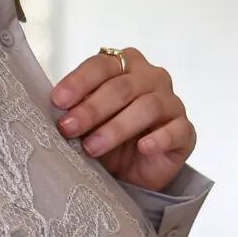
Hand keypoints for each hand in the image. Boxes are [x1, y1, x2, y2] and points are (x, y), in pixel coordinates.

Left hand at [50, 46, 195, 195]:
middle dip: (92, 109)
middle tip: (68, 128)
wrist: (135, 171)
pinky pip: (175, 130)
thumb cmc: (108, 137)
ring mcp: (171, 102)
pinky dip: (158, 138)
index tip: (57, 101)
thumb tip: (52, 110)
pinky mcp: (185, 130)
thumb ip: (75, 109)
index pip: (101, 65)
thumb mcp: (86, 122)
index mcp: (124, 66)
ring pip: (146, 107)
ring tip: (92, 148)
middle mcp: (151, 77)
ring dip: (116, 128)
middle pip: (121, 87)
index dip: (79, 82)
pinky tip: (143, 147)